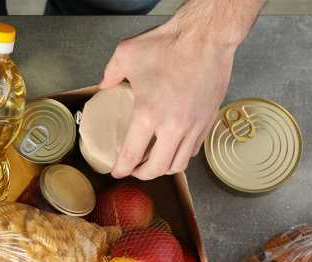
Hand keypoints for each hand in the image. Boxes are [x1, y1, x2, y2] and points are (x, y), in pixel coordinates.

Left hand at [99, 21, 235, 179]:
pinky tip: (173, 147)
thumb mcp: (126, 54)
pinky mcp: (208, 120)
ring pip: (179, 164)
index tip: (116, 172)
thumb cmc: (169, 44)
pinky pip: (194, 149)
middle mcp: (173, 127)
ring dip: (163, 169)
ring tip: (153, 163)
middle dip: (142, 175)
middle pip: (157, 169)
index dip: (121, 169)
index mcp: (148, 115)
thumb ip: (109, 73)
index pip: (132, 155)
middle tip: (133, 170)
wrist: (207, 37)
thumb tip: (103, 85)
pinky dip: (181, 155)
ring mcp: (194, 126)